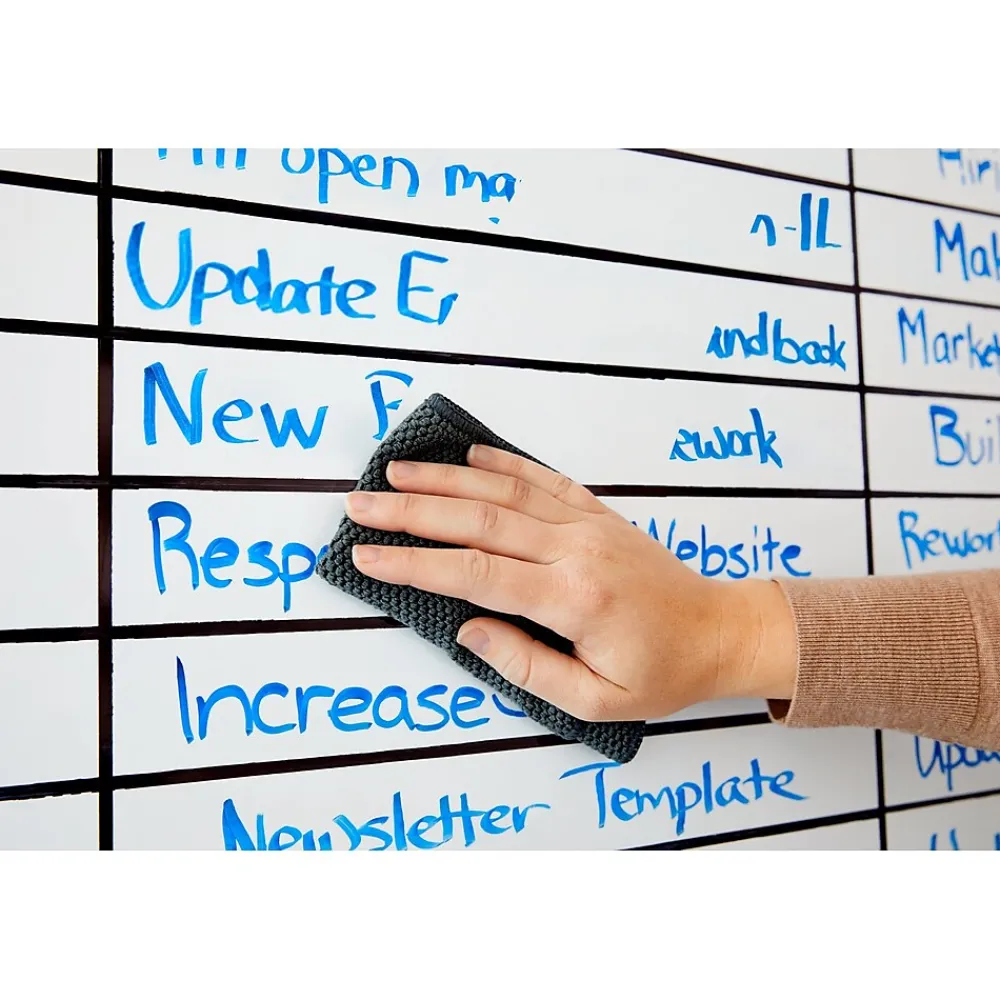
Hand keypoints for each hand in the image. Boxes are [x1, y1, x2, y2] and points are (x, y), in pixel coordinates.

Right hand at [344, 445, 796, 721]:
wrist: (718, 631)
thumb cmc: (659, 673)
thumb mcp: (596, 699)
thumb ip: (527, 667)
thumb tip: (469, 631)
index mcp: (571, 599)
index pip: (475, 574)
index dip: (416, 564)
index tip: (368, 556)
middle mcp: (574, 549)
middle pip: (479, 519)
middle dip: (413, 510)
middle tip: (361, 505)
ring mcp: (587, 524)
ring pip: (505, 489)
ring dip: (447, 477)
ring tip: (397, 469)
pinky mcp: (598, 513)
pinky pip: (544, 478)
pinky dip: (504, 461)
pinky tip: (470, 452)